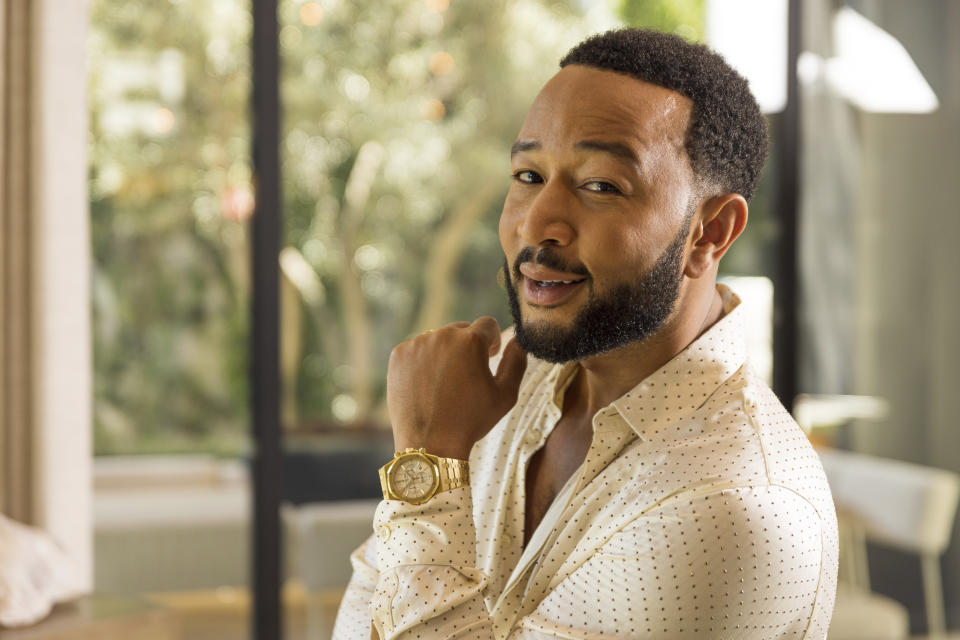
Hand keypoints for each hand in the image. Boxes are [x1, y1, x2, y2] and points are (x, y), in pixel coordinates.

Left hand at [386, 316, 526, 459]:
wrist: (430, 444)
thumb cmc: (471, 421)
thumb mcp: (505, 395)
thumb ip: (516, 362)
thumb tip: (517, 342)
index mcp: (471, 341)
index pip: (488, 325)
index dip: (492, 341)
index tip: (489, 356)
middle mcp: (442, 336)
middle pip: (461, 330)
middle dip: (467, 347)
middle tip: (467, 375)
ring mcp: (417, 345)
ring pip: (437, 340)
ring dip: (445, 353)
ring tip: (446, 384)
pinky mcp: (398, 356)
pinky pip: (416, 350)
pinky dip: (423, 362)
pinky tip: (427, 386)